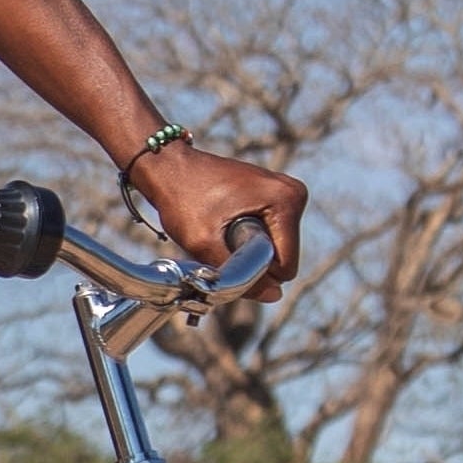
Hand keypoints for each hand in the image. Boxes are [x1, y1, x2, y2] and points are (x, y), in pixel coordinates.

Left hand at [132, 140, 304, 297]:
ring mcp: (286, 192)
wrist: (168, 166)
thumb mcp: (204, 244)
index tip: (223, 247)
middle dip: (251, 259)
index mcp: (286, 201)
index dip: (254, 270)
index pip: (286, 267)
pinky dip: (246, 237)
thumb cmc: (182, 199)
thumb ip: (239, 274)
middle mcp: (294, 194)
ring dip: (247, 249)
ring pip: (275, 248)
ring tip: (220, 227)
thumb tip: (275, 296)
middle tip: (218, 238)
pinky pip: (269, 235)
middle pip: (282, 258)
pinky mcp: (275, 195)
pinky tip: (224, 221)